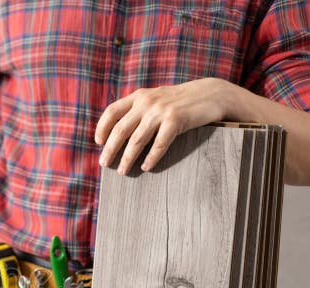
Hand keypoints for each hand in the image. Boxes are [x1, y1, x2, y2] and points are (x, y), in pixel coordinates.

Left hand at [95, 78, 237, 174]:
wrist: (211, 93)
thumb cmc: (179, 102)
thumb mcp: (156, 99)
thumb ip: (138, 110)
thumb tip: (117, 134)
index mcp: (139, 96)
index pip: (112, 112)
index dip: (102, 128)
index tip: (98, 143)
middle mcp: (147, 101)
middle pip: (120, 129)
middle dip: (110, 149)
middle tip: (104, 164)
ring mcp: (161, 110)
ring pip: (137, 140)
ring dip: (127, 158)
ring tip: (122, 171)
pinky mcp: (176, 119)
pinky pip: (159, 144)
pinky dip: (151, 158)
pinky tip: (146, 167)